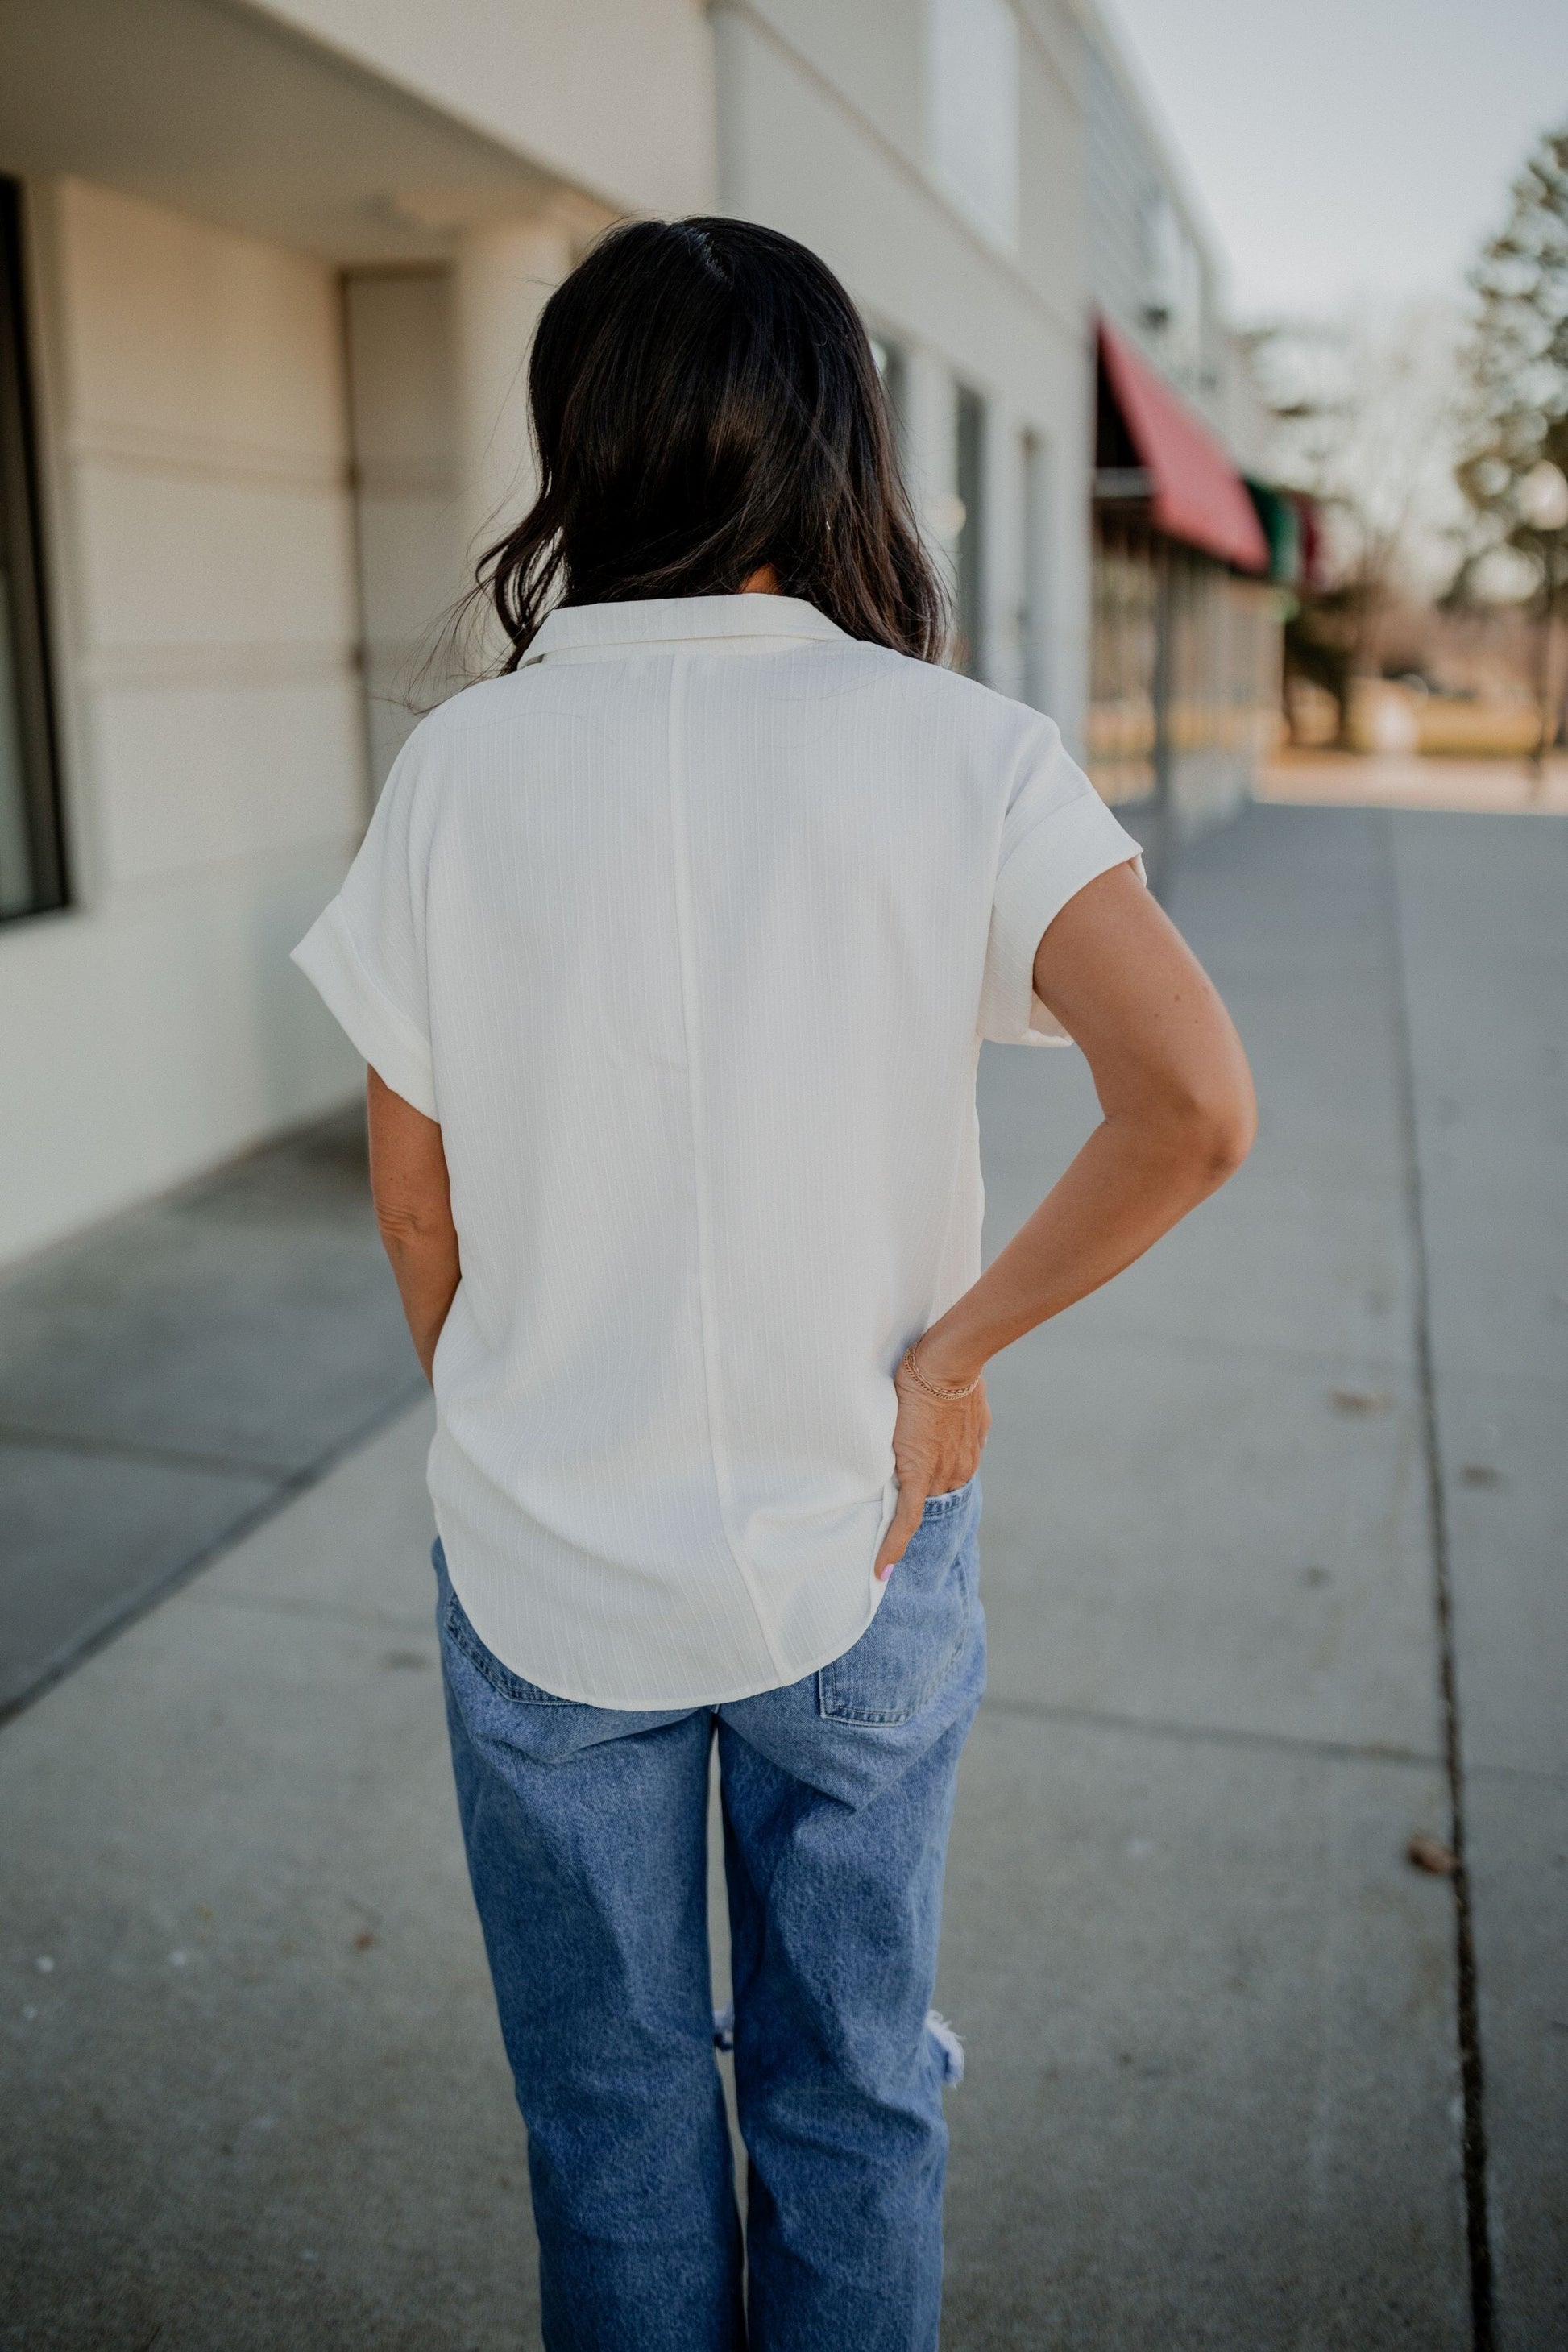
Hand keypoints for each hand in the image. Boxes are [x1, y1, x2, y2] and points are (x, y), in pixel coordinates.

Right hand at [874, 1344, 989, 1579]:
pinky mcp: (917, 1474)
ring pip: (917, 1507)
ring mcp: (938, 1476)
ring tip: (875, 1542)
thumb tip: (963, 1425)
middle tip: (891, 1523)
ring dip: (900, 1519)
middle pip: (932, 1499)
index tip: (923, 1513)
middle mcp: (956, 1473)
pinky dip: (893, 1545)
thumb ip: (965, 1425)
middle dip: (916, 1508)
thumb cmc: (955, 1372)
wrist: (947, 1364)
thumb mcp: (967, 1403)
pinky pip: (904, 1518)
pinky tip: (881, 1569)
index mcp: (966, 1459)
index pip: (946, 1487)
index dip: (933, 1498)